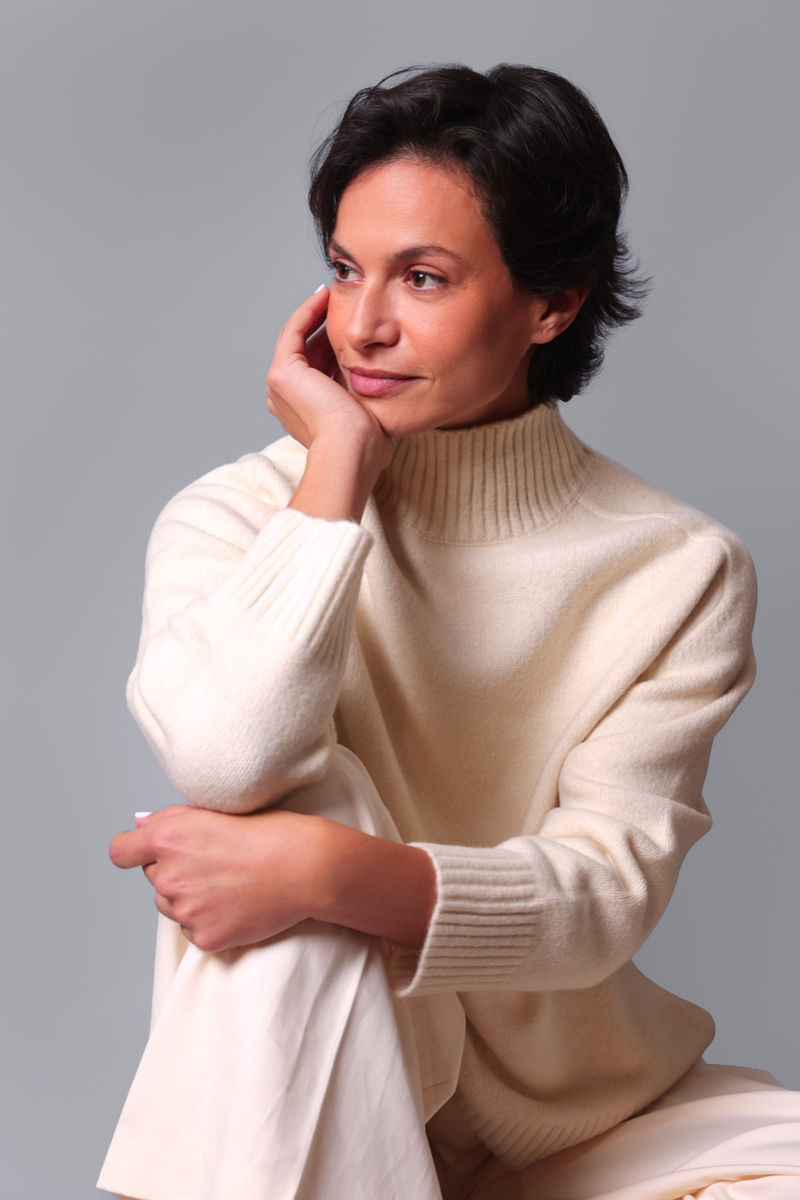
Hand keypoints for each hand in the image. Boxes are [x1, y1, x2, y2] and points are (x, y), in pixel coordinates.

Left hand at [109, 805, 326, 952]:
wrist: (307, 868)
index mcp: (169, 838)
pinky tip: (236, 902)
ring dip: (188, 896)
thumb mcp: (217, 811)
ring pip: (169, 906)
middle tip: (214, 862)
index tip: (143, 850)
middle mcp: (169, 876)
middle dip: (174, 869)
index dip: (133, 849)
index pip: (121, 851)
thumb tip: (138, 825)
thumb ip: (170, 819)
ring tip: (229, 882)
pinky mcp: (203, 937)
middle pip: (152, 877)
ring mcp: (186, 911)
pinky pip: (191, 930)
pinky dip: (208, 920)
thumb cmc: (270, 833)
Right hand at [266, 285, 391, 465]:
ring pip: (298, 338)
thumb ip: (372, 394)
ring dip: (315, 314)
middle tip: (346, 302)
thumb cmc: (366, 444)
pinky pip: (294, 331)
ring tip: (335, 294)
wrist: (351, 451)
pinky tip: (325, 295)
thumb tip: (393, 377)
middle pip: (308, 351)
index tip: (355, 325)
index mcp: (303, 411)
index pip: (319, 368)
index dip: (336, 345)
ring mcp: (280, 385)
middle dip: (326, 326)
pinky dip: (308, 311)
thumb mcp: (370, 412)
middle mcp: (285, 399)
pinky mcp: (282, 373)